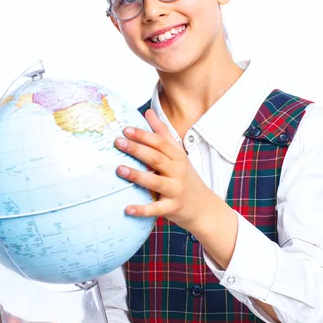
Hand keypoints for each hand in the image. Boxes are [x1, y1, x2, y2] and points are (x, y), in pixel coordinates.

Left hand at [114, 108, 210, 230]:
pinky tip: (127, 208)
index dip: (144, 135)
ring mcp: (176, 190)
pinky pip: (156, 209)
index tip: (126, 129)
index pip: (160, 143)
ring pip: (156, 181)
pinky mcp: (173, 208)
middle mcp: (178, 172)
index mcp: (178, 157)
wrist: (204, 207)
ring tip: (119, 169)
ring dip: (137, 176)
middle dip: (137, 149)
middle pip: (156, 158)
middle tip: (118, 142)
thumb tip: (148, 112)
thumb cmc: (186, 178)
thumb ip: (162, 134)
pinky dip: (142, 209)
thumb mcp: (177, 155)